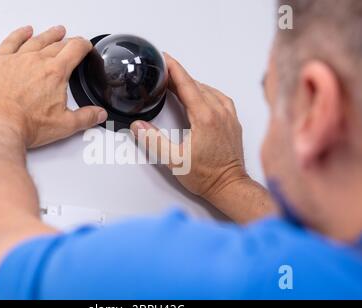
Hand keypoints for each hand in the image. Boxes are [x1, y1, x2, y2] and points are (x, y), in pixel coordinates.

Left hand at [0, 25, 107, 147]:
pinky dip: (20, 34)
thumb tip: (98, 114)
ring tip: (55, 32)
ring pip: (36, 40)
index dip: (84, 46)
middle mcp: (37, 61)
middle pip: (57, 44)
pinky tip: (25, 32)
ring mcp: (16, 59)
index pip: (75, 50)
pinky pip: (11, 41)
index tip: (86, 46)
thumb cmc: (26, 125)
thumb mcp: (64, 125)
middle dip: (68, 42)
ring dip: (48, 35)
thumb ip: (85, 118)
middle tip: (72, 42)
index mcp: (55, 72)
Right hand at [131, 53, 246, 198]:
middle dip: (179, 76)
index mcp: (205, 118)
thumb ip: (153, 141)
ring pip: (209, 90)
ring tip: (177, 84)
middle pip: (196, 85)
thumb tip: (138, 127)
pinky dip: (207, 92)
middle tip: (163, 72)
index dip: (174, 69)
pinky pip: (220, 98)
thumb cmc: (207, 176)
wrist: (230, 186)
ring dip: (192, 84)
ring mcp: (229, 116)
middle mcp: (220, 113)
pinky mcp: (233, 122)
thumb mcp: (174, 161)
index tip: (165, 58)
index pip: (187, 84)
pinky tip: (201, 96)